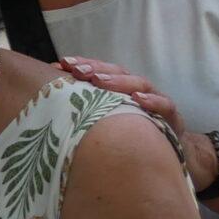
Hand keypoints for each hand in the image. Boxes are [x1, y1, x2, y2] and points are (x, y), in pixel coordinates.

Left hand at [56, 56, 182, 131]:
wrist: (166, 154)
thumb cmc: (129, 135)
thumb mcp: (104, 123)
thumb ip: (84, 111)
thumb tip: (47, 106)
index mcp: (119, 90)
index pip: (100, 72)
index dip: (82, 65)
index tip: (61, 64)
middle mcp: (136, 91)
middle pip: (117, 73)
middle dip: (96, 69)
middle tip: (77, 70)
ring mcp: (155, 102)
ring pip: (139, 84)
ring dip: (119, 81)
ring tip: (99, 81)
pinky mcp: (171, 118)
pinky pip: (165, 106)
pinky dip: (152, 101)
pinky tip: (138, 100)